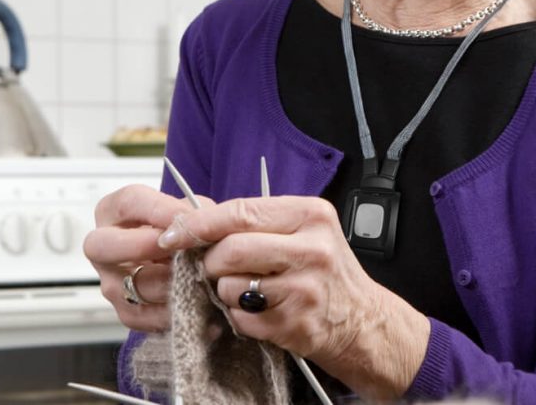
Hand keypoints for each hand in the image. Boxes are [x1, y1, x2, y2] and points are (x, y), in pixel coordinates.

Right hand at [82, 184, 197, 331]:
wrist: (189, 261)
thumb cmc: (183, 230)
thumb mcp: (189, 211)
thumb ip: (193, 212)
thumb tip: (198, 222)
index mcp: (115, 212)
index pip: (127, 202)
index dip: (157, 209)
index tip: (185, 217)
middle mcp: (104, 248)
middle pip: (102, 245)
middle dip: (141, 245)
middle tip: (176, 248)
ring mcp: (111, 282)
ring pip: (129, 286)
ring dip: (168, 282)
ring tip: (197, 276)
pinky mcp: (126, 311)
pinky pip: (144, 316)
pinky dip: (174, 310)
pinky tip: (199, 303)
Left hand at [156, 195, 430, 399]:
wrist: (363, 321)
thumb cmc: (325, 272)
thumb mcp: (304, 231)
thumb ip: (258, 222)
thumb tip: (194, 221)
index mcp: (311, 215)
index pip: (240, 212)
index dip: (199, 223)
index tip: (173, 231)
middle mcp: (312, 248)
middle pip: (230, 249)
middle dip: (211, 262)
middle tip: (216, 267)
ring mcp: (304, 288)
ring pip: (229, 285)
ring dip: (225, 292)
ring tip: (250, 291)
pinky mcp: (295, 323)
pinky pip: (240, 317)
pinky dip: (240, 317)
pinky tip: (262, 311)